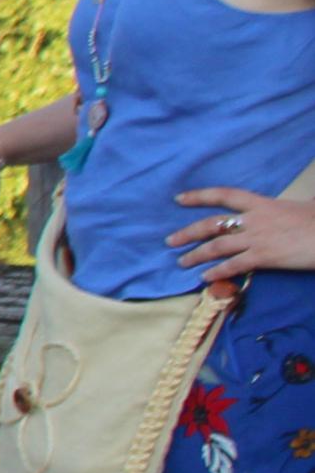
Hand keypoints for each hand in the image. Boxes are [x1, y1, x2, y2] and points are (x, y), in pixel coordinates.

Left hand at [170, 184, 314, 281]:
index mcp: (262, 204)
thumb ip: (287, 207)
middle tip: (170, 241)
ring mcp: (257, 239)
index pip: (224, 195)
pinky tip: (204, 277)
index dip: (200, 196)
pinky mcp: (264, 258)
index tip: (179, 199)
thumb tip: (296, 205)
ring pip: (217, 247)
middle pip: (212, 224)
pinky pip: (233, 265)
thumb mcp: (303, 205)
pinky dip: (217, 271)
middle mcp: (254, 220)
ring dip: (196, 255)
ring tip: (182, 262)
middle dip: (188, 232)